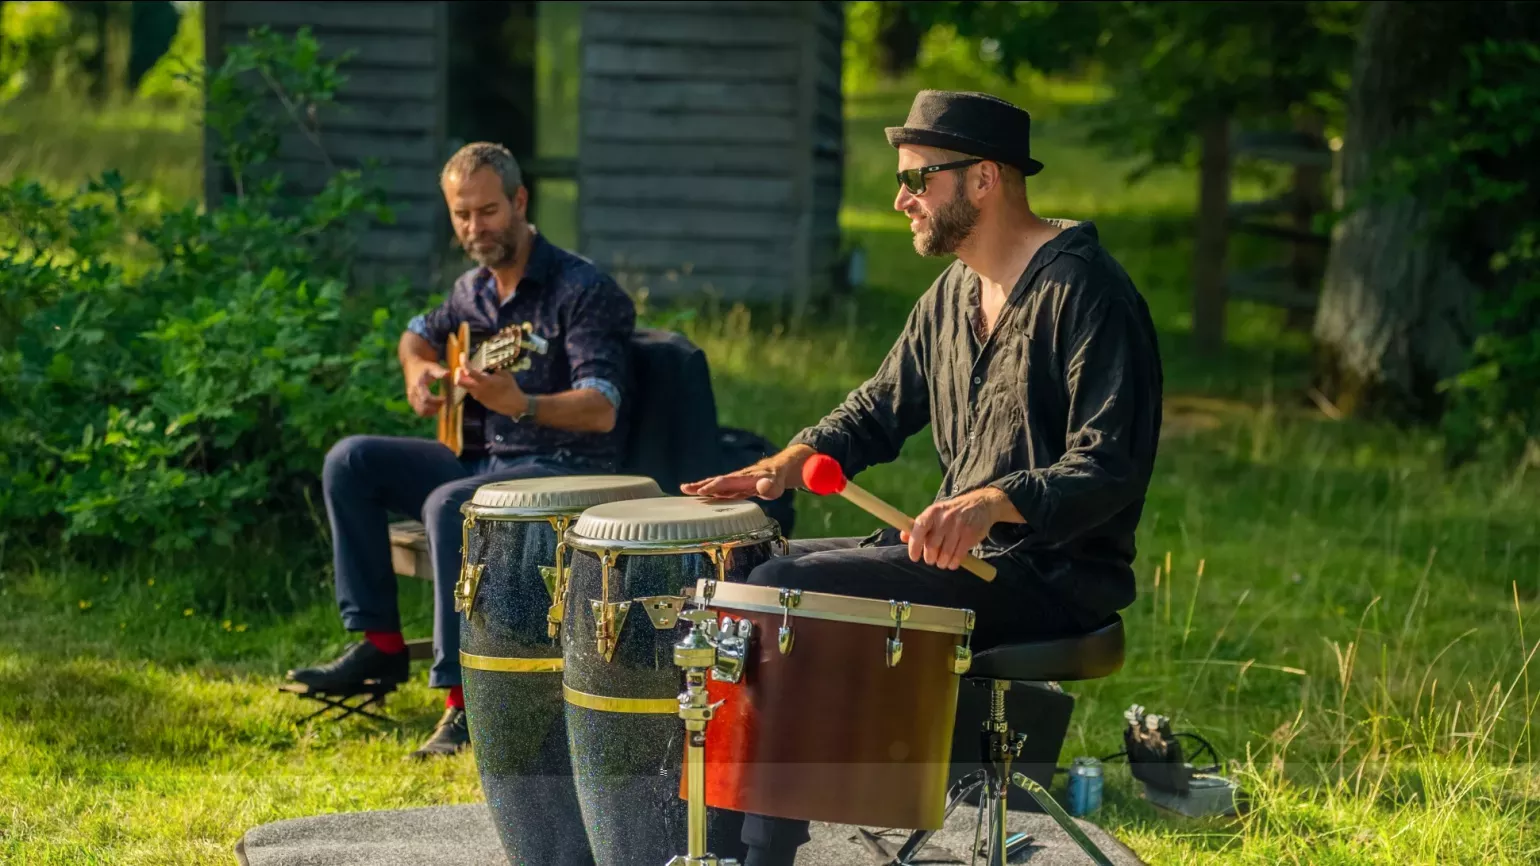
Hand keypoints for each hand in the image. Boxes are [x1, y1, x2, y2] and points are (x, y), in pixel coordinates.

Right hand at [407, 362, 446, 416]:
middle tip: (444, 403)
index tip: (445, 399)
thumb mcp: (432, 366)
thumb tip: (448, 373)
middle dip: (435, 407)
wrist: (412, 366)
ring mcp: (411, 398)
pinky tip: (435, 408)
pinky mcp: (412, 401)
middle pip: (423, 407)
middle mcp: (412, 393)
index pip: (426, 398)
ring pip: (421, 412)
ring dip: (432, 412)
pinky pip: (419, 412)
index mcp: (417, 385)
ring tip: (440, 405)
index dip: (436, 401)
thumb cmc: (424, 367)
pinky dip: (428, 412)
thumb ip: (440, 371)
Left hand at [455, 361, 527, 418]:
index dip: (464, 362)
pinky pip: (472, 391)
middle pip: (460, 381)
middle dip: (458, 373)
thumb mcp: (505, 375)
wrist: (513, 405)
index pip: (469, 371)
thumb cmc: (511, 388)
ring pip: (465, 386)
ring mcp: (478, 395)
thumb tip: (489, 368)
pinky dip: (473, 385)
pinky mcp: (480, 400)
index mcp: (485, 381)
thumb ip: (495, 370)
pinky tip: (481, 383)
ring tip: (472, 374)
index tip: (463, 355)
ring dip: (466, 379)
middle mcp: (478, 389)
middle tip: (462, 367)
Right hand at [680, 446, 813, 500]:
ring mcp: (734, 482)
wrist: (778, 469)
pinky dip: (707, 490)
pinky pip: (719, 489)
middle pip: (717, 482)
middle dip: (701, 485)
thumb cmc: (777, 478)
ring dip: (700, 487)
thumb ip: (770, 486)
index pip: (728, 482)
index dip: (715, 487)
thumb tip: (763, 487)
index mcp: (745, 478)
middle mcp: (737, 479)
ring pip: (716, 485)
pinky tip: (697, 494)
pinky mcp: (734, 486)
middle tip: (685, 488)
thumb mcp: (777, 484)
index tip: (702, 490)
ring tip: (685, 489)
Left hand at [901, 487, 1012, 570]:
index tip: (914, 557)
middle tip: (931, 560)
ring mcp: (958, 526)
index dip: (914, 546)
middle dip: (930, 558)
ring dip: (942, 563)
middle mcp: (944, 518)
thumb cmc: (951, 513)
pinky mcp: (970, 535)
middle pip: (931, 546)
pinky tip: (952, 563)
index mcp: (932, 512)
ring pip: (945, 554)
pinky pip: (958, 556)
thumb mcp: (935, 514)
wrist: (980, 504)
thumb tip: (903, 537)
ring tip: (942, 563)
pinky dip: (953, 563)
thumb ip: (919, 526)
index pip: (919, 529)